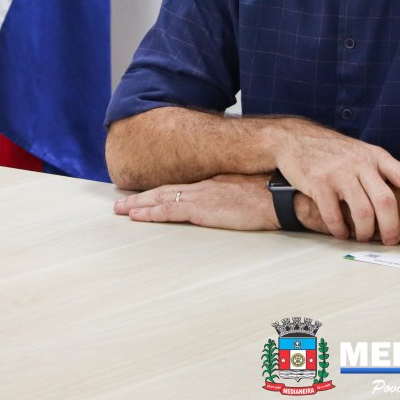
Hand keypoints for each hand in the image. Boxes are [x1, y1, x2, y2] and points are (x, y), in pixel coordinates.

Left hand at [115, 174, 276, 230]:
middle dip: (139, 198)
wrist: (280, 196)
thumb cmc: (272, 195)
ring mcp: (200, 196)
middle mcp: (202, 186)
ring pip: (160, 199)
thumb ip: (233, 194)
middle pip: (163, 191)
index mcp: (213, 183)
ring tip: (120, 210)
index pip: (179, 187)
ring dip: (137, 205)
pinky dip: (150, 213)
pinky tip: (137, 217)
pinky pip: (169, 211)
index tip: (142, 196)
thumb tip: (229, 200)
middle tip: (119, 204)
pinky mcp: (202, 209)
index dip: (158, 192)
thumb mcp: (249, 190)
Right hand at [268, 119, 399, 244]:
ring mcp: (338, 173)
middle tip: (390, 240)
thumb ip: (378, 171)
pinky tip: (341, 233)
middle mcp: (359, 163)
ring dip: (365, 232)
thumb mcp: (360, 152)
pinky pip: (334, 215)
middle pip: (384, 201)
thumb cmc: (331, 151)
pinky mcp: (318, 183)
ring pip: (362, 212)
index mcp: (374, 155)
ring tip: (363, 238)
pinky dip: (340, 230)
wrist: (294, 139)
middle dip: (390, 227)